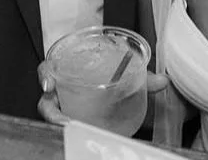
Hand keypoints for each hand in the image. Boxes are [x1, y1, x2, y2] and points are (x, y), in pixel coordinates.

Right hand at [37, 63, 169, 125]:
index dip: (44, 75)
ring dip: (61, 125)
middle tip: (65, 121)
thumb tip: (162, 81)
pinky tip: (82, 138)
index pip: (47, 69)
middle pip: (47, 100)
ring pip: (54, 117)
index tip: (49, 84)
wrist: (111, 90)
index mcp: (68, 71)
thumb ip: (142, 77)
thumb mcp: (124, 74)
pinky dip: (72, 134)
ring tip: (74, 131)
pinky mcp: (73, 124)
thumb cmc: (109, 77)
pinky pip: (67, 130)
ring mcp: (65, 109)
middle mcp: (62, 91)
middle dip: (51, 110)